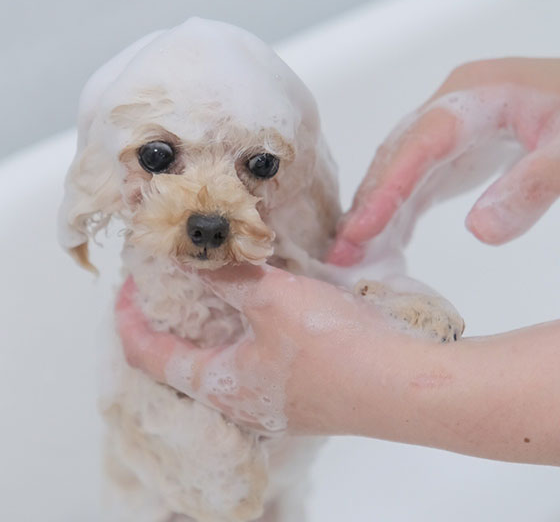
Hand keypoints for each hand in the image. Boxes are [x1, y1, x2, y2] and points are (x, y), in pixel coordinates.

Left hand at [117, 265, 407, 434]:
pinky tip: (265, 308)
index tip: (126, 287)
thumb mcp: (271, 298)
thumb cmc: (332, 345)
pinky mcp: (304, 394)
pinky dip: (246, 332)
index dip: (129, 320)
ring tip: (215, 288)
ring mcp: (274, 402)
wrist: (403, 384)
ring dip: (213, 325)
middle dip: (172, 321)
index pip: (150, 354)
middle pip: (185, 362)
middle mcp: (241, 402)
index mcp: (220, 384)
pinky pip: (257, 361)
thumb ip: (224, 275)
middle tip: (172, 283)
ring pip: (225, 361)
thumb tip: (186, 254)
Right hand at [328, 58, 559, 264]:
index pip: (416, 147)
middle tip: (340, 257)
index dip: (384, 190)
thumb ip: (533, 183)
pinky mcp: (452, 150)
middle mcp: (448, 109)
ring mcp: (447, 130)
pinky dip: (397, 214)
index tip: (358, 233)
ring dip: (374, 215)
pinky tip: (385, 241)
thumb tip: (479, 231)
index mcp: (472, 97)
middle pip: (394, 160)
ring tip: (352, 256)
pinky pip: (414, 183)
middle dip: (366, 209)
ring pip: (396, 173)